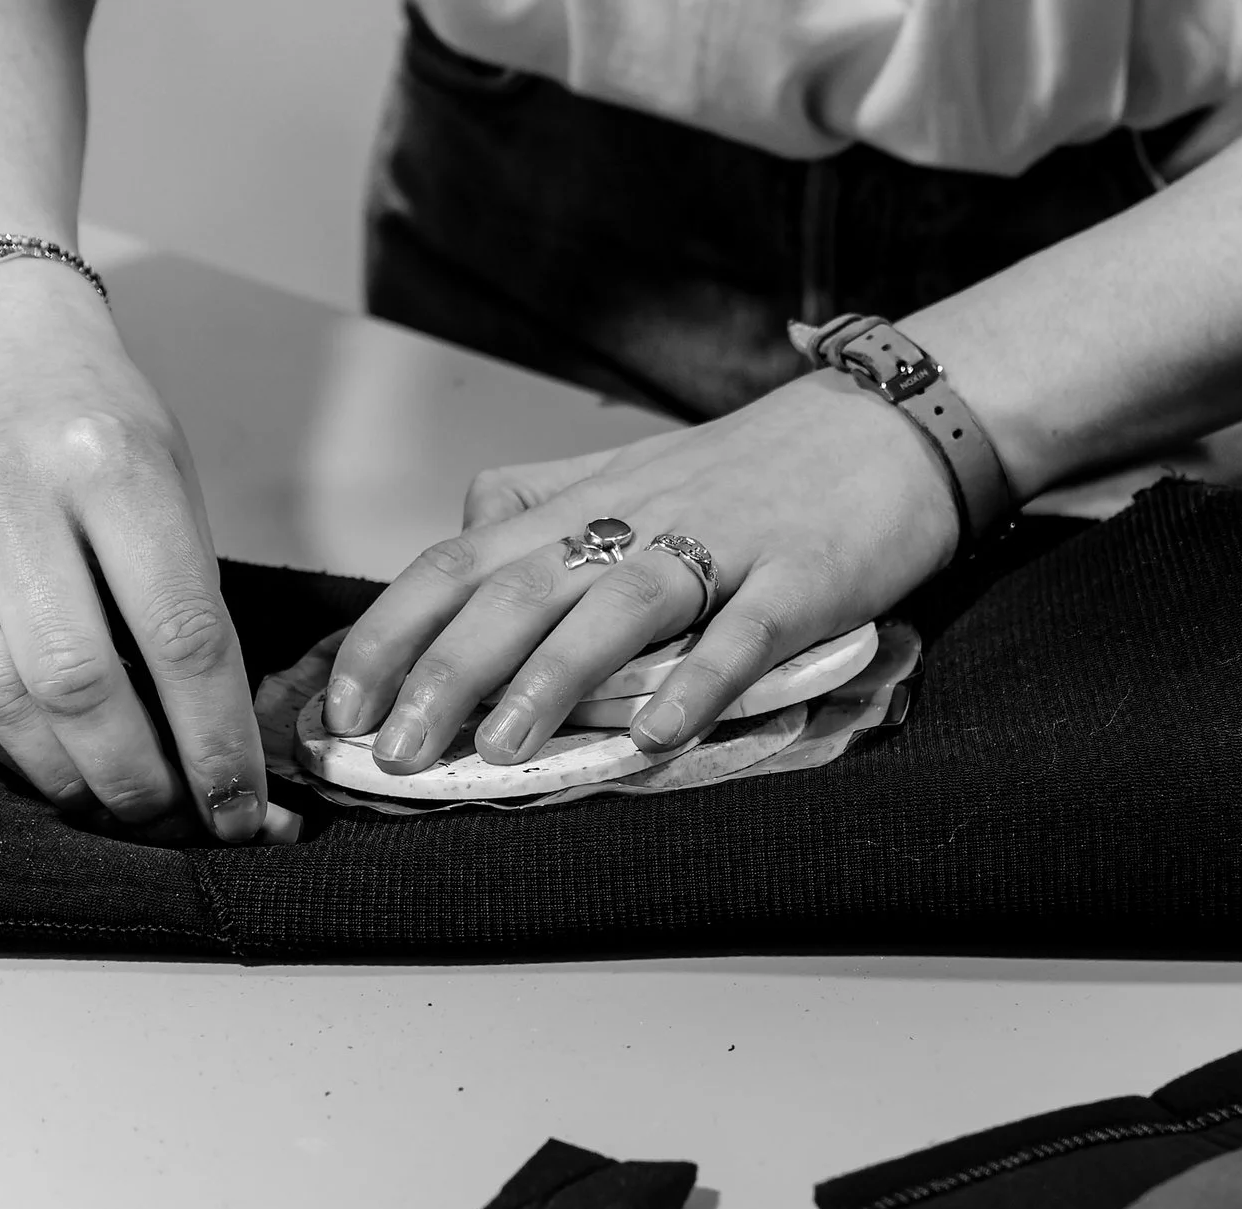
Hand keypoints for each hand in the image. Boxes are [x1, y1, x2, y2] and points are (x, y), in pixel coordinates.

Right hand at [0, 259, 287, 841]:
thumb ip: (189, 602)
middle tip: (181, 821)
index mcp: (110, 465)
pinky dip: (13, 751)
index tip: (245, 807)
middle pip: (79, 684)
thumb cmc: (97, 421)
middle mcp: (12, 496)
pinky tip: (58, 766)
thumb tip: (221, 743)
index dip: (216, 741)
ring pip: (3, 704)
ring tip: (123, 807)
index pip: (179, 634)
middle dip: (139, 779)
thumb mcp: (173, 481)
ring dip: (72, 782)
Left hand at [324, 372, 958, 771]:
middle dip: (444, 672)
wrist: (899, 421)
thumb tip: (464, 532)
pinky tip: (655, 738)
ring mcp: (722, 544)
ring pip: (616, 605)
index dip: (392, 632)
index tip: (342, 707)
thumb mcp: (634, 474)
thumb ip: (545, 503)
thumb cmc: (760, 465)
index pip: (459, 561)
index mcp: (586, 503)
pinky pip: (744, 631)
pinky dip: (698, 683)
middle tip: (395, 753)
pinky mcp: (803, 575)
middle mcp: (636, 519)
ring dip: (550, 679)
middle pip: (518, 588)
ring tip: (500, 750)